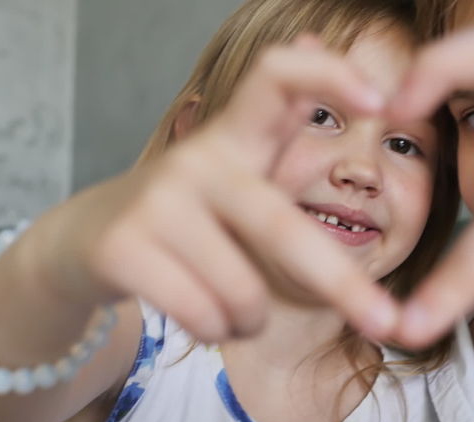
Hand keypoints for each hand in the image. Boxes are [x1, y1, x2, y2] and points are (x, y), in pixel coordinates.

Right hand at [35, 39, 397, 342]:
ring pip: (243, 293)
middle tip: (387, 325)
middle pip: (280, 227)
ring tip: (235, 310)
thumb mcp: (234, 165)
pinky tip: (204, 319)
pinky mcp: (123, 249)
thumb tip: (316, 37)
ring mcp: (157, 203)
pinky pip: (205, 317)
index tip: (381, 101)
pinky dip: (218, 332)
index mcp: (233, 138)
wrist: (85, 242)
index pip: (276, 78)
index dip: (328, 76)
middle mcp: (196, 161)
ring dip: (252, 319)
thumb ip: (281, 120)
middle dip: (341, 284)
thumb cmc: (186, 211)